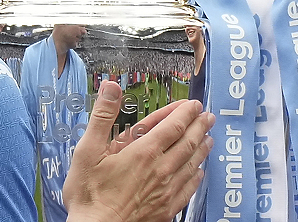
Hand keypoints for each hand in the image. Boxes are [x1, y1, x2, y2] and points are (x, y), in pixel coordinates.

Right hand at [63, 81, 213, 221]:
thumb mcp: (88, 149)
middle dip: (199, 126)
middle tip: (207, 116)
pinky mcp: (166, 208)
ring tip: (209, 138)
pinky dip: (196, 176)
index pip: (173, 126)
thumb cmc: (89, 193)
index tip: (193, 105)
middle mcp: (160, 169)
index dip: (185, 113)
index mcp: (144, 152)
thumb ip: (102, 116)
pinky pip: (188, 189)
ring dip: (202, 148)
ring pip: (192, 164)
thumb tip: (111, 88)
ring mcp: (166, 190)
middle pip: (188, 142)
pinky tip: (198, 172)